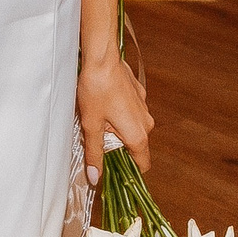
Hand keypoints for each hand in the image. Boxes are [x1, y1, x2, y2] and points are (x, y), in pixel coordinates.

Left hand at [76, 46, 151, 183]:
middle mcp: (146, 123)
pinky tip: (103, 105)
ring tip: (97, 120)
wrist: (101, 58)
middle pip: (135, 147)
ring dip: (117, 130)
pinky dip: (119, 115)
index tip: (112, 171)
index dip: (128, 171)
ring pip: (132, 129)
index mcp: (138, 135)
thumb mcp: (91, 126)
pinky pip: (131, 113)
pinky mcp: (139, 95)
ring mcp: (144, 108)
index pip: (142, 165)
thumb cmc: (96, 90)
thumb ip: (95, 154)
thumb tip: (95, 178)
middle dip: (117, 148)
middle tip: (96, 140)